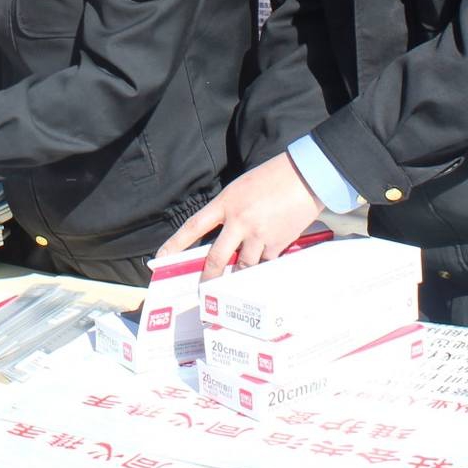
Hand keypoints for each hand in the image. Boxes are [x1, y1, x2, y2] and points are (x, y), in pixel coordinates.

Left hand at [158, 152, 323, 279]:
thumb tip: (226, 236)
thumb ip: (231, 211)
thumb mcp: (242, 188)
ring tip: (239, 284)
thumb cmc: (273, 177)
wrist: (306, 176)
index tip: (161, 257)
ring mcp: (258, 235)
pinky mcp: (277, 243)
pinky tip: (267, 265)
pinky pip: (265, 263)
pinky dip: (264, 266)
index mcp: (226, 203)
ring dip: (240, 275)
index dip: (175, 244)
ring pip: (242, 266)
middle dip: (208, 278)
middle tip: (203, 291)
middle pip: (216, 258)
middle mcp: (239, 221)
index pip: (193, 226)